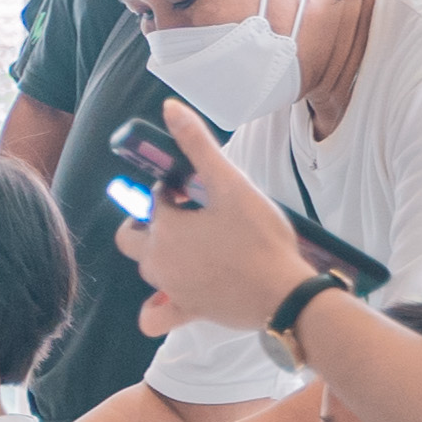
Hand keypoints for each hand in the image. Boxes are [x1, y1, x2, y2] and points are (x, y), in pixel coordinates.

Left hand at [124, 103, 309, 343]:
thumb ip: (198, 146)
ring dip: (162, 253)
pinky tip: (177, 294)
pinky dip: (158, 306)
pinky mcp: (186, 312)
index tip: (199, 190)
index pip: (154, 199)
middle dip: (153, 221)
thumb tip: (169, 107)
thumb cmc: (260, 238)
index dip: (174, 190)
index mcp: (164, 227)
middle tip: (188, 216)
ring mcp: (169, 289)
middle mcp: (156, 260)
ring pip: (148, 268)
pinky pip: (155, 314)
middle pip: (135, 235)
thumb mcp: (231, 185)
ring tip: (199, 245)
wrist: (286, 294)